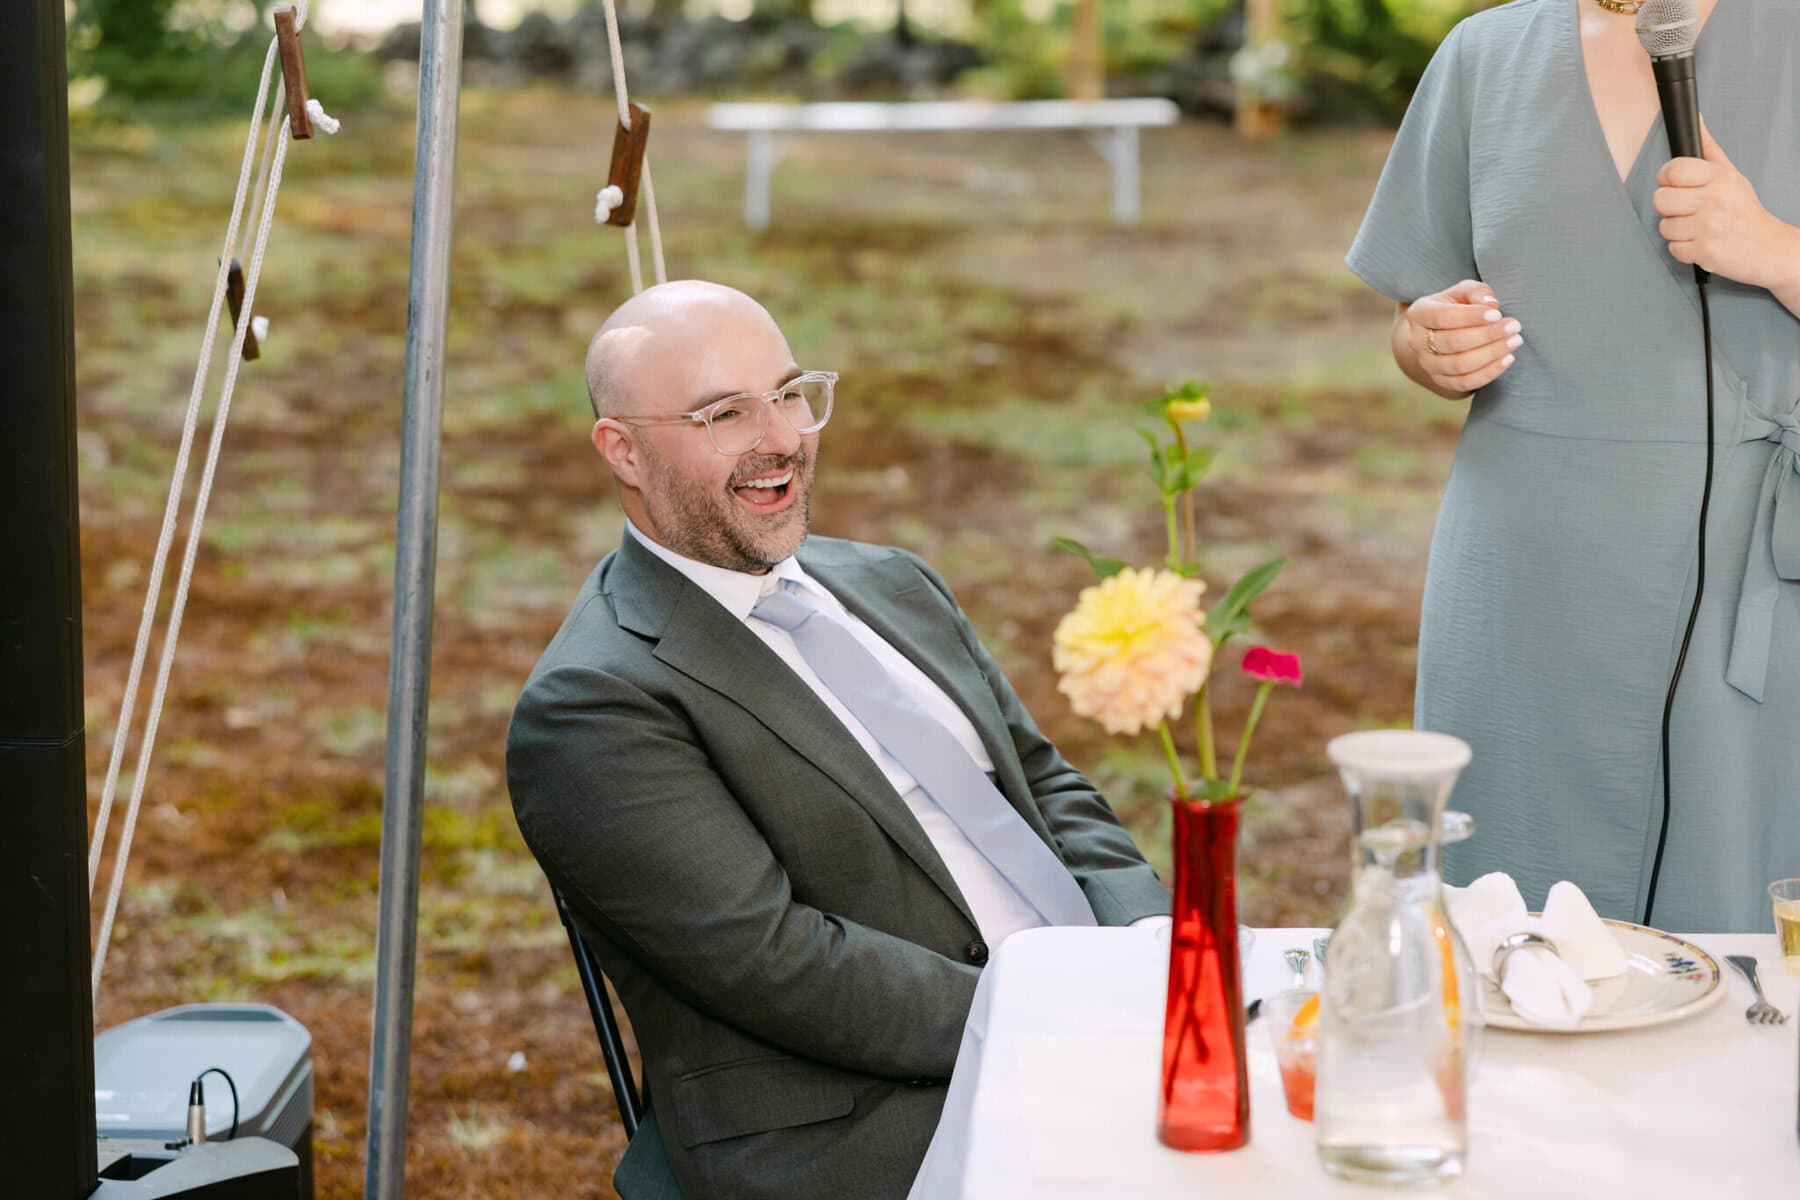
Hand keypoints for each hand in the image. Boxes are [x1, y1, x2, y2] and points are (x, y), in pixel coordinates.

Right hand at [1400, 280, 1522, 397]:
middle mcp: (1417, 341)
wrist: (1441, 331)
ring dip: (1491, 354)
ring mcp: (1427, 364)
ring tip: (1514, 341)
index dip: (1470, 317)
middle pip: (1452, 343)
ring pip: (1459, 365)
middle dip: (1487, 335)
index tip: (1498, 314)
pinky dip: (1488, 373)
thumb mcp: (1464, 291)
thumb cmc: (1457, 306)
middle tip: (1514, 327)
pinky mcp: (1440, 380)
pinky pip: (1464, 383)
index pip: (1442, 317)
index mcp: (1419, 314)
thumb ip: (1476, 292)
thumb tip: (1491, 305)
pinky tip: (1507, 359)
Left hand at [1654, 122, 1799, 291]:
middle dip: (1669, 206)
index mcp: (1719, 178)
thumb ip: (1709, 149)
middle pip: (1661, 199)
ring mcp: (1708, 227)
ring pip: (1664, 226)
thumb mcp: (1731, 174)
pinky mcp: (1704, 252)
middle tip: (1686, 208)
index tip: (1674, 183)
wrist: (1767, 246)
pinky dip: (1683, 249)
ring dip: (1677, 230)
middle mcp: (1714, 200)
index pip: (1673, 170)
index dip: (1666, 178)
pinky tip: (1700, 242)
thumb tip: (1696, 120)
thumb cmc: (1744, 210)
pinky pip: (1673, 248)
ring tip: (1697, 227)